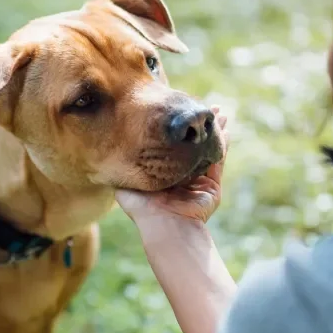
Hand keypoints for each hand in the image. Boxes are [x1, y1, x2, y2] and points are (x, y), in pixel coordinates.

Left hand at [116, 106, 227, 227]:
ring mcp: (199, 185)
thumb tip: (107, 153)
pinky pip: (218, 164)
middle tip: (205, 107)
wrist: (164, 225)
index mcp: (164, 178)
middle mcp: (183, 181)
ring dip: (215, 133)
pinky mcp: (212, 190)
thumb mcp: (127, 186)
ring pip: (209, 153)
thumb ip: (123, 171)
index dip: (178, 133)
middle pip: (194, 148)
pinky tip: (224, 129)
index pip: (173, 150)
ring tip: (218, 112)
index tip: (178, 112)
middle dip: (200, 129)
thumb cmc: (143, 208)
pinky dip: (222, 146)